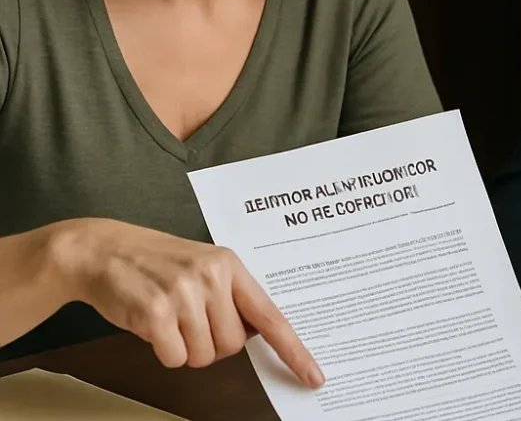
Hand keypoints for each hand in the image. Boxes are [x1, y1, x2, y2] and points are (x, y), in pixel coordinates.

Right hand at [50, 218, 323, 386]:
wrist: (103, 250)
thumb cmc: (156, 262)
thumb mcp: (203, 265)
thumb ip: (231, 295)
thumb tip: (255, 333)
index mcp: (230, 265)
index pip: (270, 316)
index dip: (294, 350)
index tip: (313, 375)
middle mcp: (212, 277)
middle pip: (233, 345)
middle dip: (212, 344)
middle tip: (189, 321)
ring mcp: (184, 293)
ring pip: (203, 355)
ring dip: (185, 348)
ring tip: (168, 317)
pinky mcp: (156, 311)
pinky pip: (174, 358)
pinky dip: (164, 350)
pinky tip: (152, 323)